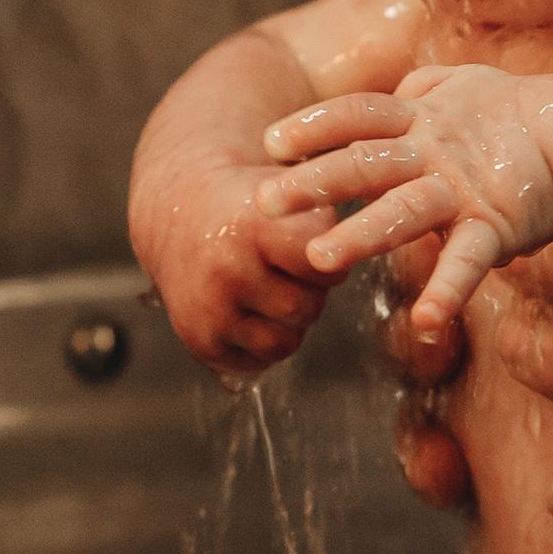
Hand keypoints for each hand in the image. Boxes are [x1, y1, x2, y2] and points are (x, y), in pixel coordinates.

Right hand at [127, 134, 333, 375]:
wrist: (179, 210)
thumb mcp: (294, 192)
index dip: (326, 258)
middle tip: (282, 266)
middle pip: (306, 309)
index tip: (308, 244)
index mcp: (254, 227)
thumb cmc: (252, 203)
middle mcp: (226, 271)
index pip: (325, 268)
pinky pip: (258, 361)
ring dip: (287, 320)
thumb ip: (334, 227)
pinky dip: (262, 340)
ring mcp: (209, 310)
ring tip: (265, 284)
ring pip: (285, 343)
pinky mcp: (200, 341)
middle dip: (307, 291)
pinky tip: (247, 305)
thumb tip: (373, 259)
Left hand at [263, 68, 552, 350]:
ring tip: (318, 260)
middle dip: (311, 183)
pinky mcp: (494, 226)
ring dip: (359, 236)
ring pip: (402, 212)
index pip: (357, 115)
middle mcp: (434, 150)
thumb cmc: (525, 111)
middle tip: (262, 203)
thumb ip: (427, 85)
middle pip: (364, 162)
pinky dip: (448, 292)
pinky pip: (467, 263)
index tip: (271, 142)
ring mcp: (462, 189)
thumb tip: (402, 85)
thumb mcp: (469, 85)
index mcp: (422, 117)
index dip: (313, 126)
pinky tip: (426, 324)